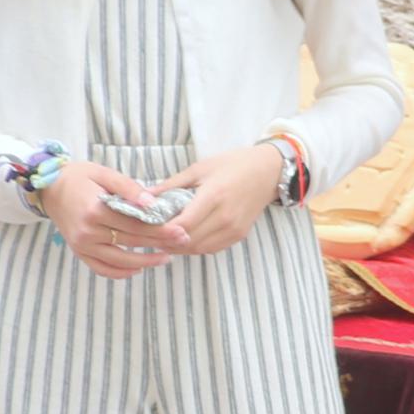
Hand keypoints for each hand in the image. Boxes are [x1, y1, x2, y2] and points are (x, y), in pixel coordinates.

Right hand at [40, 158, 178, 278]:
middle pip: (130, 241)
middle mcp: (87, 231)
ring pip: (119, 260)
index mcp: (94, 210)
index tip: (180, 230)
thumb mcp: (104, 174)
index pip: (135, 224)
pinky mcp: (78, 251)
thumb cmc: (78, 177)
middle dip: (159, 244)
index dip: (160, 229)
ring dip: (144, 262)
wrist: (48, 187)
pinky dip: (120, 272)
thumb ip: (129, 188)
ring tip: (165, 258)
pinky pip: (101, 268)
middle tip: (182, 242)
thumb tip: (151, 203)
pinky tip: (138, 269)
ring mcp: (81, 244)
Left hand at [151, 140, 292, 258]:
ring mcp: (234, 229)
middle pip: (188, 240)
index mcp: (214, 196)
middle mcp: (226, 217)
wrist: (268, 172)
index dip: (162, 230)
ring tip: (160, 240)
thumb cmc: (233, 165)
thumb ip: (172, 185)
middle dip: (165, 241)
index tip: (146, 227)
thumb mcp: (199, 168)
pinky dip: (193, 247)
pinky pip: (211, 248)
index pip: (183, 223)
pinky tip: (181, 240)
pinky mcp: (239, 235)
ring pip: (198, 248)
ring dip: (178, 247)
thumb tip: (144, 197)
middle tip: (147, 236)